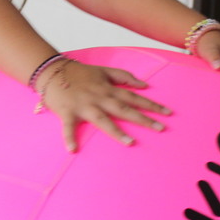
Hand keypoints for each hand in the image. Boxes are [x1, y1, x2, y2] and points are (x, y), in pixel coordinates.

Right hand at [36, 60, 170, 152]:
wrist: (51, 71)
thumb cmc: (78, 73)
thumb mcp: (103, 70)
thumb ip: (123, 76)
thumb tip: (144, 85)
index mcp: (108, 88)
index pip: (133, 97)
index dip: (150, 104)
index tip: (167, 113)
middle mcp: (99, 98)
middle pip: (124, 109)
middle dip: (143, 118)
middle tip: (161, 128)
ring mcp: (84, 106)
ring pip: (102, 120)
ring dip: (116, 132)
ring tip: (130, 143)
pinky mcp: (67, 113)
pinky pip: (68, 128)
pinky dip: (69, 138)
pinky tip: (73, 150)